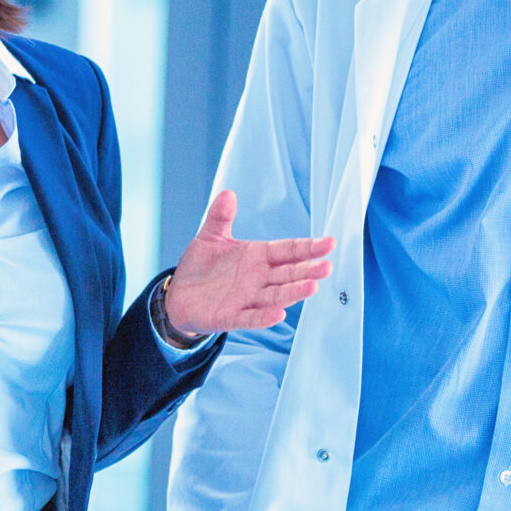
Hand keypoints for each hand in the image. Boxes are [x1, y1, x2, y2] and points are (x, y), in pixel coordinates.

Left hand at [166, 191, 336, 335]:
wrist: (180, 295)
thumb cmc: (201, 266)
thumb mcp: (210, 237)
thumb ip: (220, 217)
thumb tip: (228, 193)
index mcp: (259, 256)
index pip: (288, 250)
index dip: (309, 247)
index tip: (330, 242)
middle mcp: (259, 278)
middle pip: (289, 274)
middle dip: (308, 270)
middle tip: (327, 266)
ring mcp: (248, 298)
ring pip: (276, 296)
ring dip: (294, 292)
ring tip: (312, 286)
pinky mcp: (233, 317)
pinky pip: (252, 317)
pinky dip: (265, 317)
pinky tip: (279, 314)